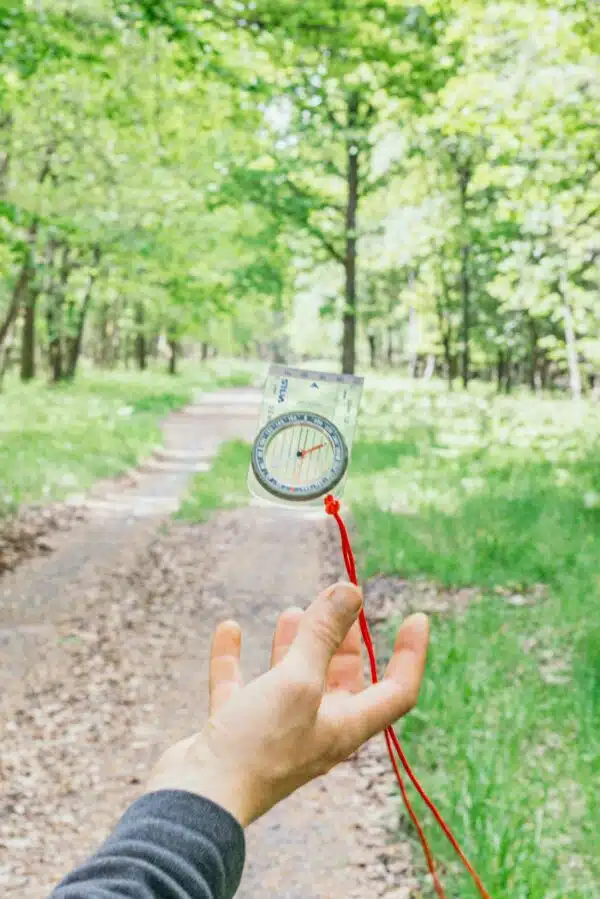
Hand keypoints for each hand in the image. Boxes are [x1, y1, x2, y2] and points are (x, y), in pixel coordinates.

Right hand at [146, 582, 429, 826]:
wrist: (197, 800)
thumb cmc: (258, 745)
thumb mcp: (298, 680)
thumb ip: (322, 634)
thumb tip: (350, 590)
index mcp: (345, 726)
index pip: (396, 690)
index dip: (410, 655)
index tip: (417, 618)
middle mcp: (315, 730)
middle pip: (342, 680)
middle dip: (344, 640)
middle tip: (339, 601)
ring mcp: (273, 731)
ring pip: (291, 681)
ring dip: (294, 646)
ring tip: (293, 611)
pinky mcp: (235, 730)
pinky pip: (240, 687)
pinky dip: (237, 658)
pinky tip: (230, 629)